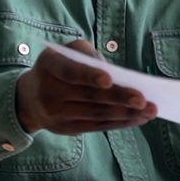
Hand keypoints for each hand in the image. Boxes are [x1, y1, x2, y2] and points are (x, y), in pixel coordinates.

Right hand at [15, 39, 156, 134]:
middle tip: (143, 99)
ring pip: (96, 115)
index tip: (109, 80)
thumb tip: (118, 75)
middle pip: (89, 97)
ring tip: (149, 111)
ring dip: (125, 114)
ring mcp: (57, 114)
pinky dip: (119, 123)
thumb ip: (89, 56)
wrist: (30, 98)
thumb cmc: (58, 67)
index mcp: (49, 65)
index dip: (88, 76)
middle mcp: (49, 91)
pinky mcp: (67, 129)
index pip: (69, 71)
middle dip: (119, 98)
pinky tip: (137, 119)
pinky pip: (97, 127)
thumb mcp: (67, 51)